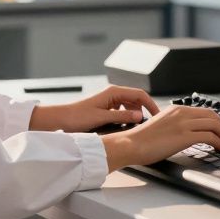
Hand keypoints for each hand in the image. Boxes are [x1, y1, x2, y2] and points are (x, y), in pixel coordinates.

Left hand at [28, 85, 159, 133]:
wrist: (61, 119)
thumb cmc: (78, 117)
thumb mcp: (103, 118)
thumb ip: (122, 117)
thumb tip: (140, 116)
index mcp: (113, 92)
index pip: (140, 94)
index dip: (151, 104)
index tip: (158, 115)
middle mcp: (112, 94)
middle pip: (136, 99)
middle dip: (144, 110)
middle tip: (149, 124)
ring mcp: (109, 100)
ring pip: (129, 106)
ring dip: (135, 115)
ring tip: (137, 127)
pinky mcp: (105, 108)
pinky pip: (122, 110)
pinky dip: (126, 117)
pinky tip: (125, 127)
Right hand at [100, 105, 219, 171]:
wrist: (131, 144)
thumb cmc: (143, 140)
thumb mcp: (162, 125)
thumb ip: (175, 125)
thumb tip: (187, 134)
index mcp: (177, 109)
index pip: (205, 111)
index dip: (218, 121)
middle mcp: (182, 113)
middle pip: (213, 116)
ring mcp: (183, 123)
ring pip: (214, 125)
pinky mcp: (184, 136)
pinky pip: (209, 136)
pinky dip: (219, 142)